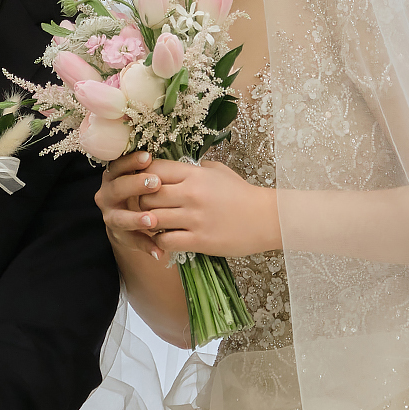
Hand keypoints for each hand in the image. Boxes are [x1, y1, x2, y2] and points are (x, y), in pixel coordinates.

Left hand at [104, 157, 278, 259]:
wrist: (266, 218)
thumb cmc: (242, 194)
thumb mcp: (218, 171)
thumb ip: (193, 168)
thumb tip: (172, 167)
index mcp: (194, 174)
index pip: (154, 169)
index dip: (143, 177)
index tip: (144, 184)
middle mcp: (191, 194)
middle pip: (147, 195)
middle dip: (142, 202)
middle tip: (146, 207)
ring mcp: (194, 218)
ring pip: (152, 219)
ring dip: (149, 223)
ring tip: (154, 224)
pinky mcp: (199, 240)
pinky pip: (165, 241)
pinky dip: (160, 241)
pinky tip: (166, 239)